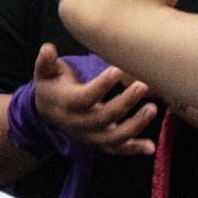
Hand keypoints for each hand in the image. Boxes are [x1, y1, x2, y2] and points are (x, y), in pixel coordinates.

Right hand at [31, 42, 157, 156]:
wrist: (48, 112)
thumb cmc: (52, 87)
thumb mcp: (44, 73)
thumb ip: (46, 61)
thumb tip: (48, 48)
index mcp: (66, 104)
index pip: (85, 97)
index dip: (102, 85)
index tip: (117, 70)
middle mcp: (79, 123)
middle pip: (103, 118)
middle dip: (125, 103)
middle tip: (143, 86)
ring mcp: (90, 136)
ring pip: (113, 137)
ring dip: (135, 126)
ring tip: (153, 109)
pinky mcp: (100, 143)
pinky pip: (117, 149)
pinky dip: (134, 149)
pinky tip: (151, 147)